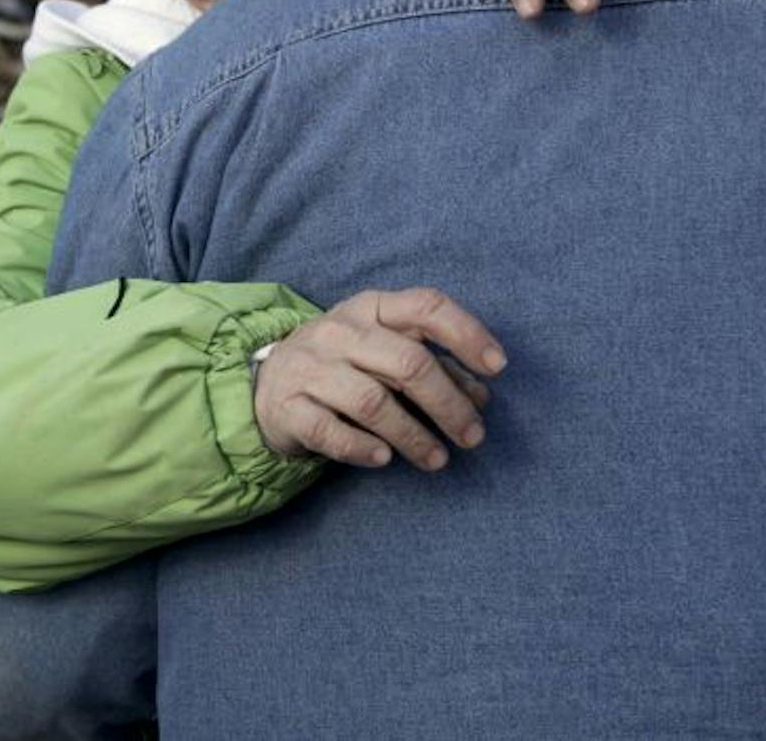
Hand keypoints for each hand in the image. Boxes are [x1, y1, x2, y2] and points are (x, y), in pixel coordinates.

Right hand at [253, 288, 505, 470]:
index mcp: (372, 308)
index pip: (426, 307)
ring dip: (413, 435)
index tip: (498, 367)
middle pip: (407, 364)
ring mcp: (311, 368)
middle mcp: (340, 331)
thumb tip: (481, 396)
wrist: (268, 382)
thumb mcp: (385, 351)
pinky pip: (330, 432)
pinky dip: (361, 448)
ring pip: (372, 402)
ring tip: (438, 459)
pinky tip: (385, 459)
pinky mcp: (290, 407)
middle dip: (449, 404)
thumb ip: (434, 367)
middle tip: (473, 437)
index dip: (466, 334)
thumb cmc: (345, 364)